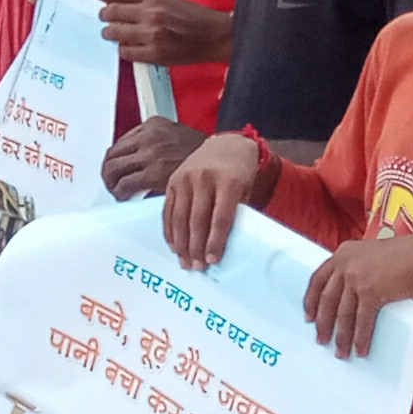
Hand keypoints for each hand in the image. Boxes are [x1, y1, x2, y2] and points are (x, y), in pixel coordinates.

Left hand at [99, 0, 230, 65]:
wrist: (215, 36)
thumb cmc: (194, 17)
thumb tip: (119, 0)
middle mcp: (152, 13)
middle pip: (112, 12)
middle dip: (105, 15)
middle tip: (106, 17)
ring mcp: (152, 34)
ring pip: (114, 32)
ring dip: (110, 33)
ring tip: (113, 33)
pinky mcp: (154, 54)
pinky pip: (125, 52)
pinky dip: (124, 49)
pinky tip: (129, 46)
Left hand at [102, 117, 207, 199]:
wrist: (224, 160)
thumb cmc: (201, 154)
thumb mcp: (176, 136)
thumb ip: (155, 143)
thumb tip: (134, 160)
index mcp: (153, 125)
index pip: (120, 142)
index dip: (116, 158)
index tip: (116, 168)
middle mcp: (149, 136)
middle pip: (112, 155)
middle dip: (108, 171)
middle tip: (110, 182)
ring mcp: (151, 153)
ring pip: (113, 169)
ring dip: (111, 182)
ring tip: (117, 191)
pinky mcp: (154, 173)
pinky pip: (125, 184)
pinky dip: (120, 192)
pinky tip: (126, 196)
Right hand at [160, 131, 269, 269]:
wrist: (226, 146)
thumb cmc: (239, 172)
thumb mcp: (245, 190)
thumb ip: (235, 213)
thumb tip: (223, 246)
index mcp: (228, 181)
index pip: (220, 217)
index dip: (215, 241)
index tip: (212, 260)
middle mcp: (203, 179)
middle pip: (196, 220)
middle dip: (196, 247)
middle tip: (197, 267)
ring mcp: (185, 179)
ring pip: (179, 218)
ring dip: (181, 243)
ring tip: (184, 261)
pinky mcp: (172, 182)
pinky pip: (167, 211)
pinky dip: (169, 230)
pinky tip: (174, 245)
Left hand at [303, 230, 412, 357]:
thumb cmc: (410, 255)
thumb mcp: (374, 254)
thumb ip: (359, 268)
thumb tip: (351, 295)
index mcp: (343, 253)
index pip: (318, 279)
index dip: (311, 300)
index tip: (308, 317)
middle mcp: (345, 264)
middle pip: (327, 299)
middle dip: (323, 323)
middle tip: (321, 339)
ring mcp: (357, 278)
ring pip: (343, 313)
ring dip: (341, 336)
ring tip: (340, 351)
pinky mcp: (372, 292)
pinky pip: (362, 320)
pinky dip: (360, 337)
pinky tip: (360, 349)